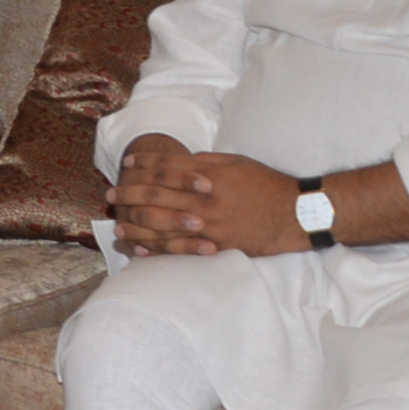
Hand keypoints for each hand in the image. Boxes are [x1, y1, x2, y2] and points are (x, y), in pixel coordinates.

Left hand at [107, 137, 299, 256]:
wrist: (297, 214)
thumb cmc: (267, 184)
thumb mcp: (237, 163)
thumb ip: (205, 162)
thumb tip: (180, 161)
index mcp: (209, 174)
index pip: (167, 166)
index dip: (144, 163)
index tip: (127, 164)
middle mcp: (205, 198)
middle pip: (157, 194)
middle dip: (130, 193)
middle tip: (111, 194)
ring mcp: (209, 224)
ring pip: (162, 223)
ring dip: (136, 223)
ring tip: (117, 223)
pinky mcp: (217, 245)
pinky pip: (180, 248)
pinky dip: (157, 248)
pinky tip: (140, 247)